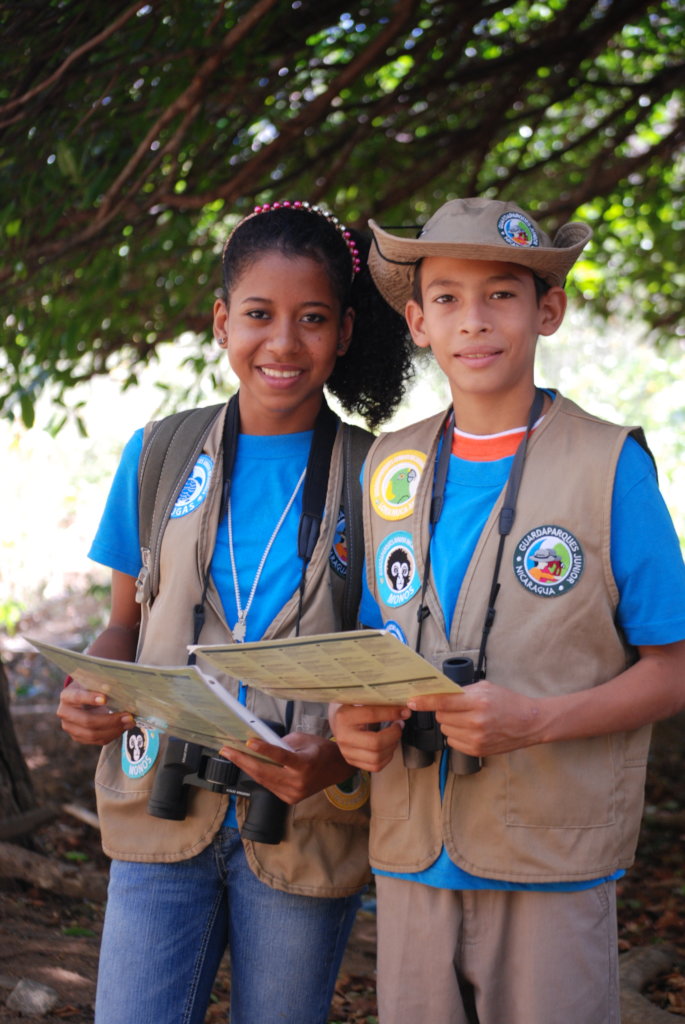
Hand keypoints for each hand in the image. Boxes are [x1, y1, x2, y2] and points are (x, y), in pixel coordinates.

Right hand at [57, 681, 133, 744]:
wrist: (83, 697)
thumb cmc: (91, 687)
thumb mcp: (94, 681)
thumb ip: (102, 683)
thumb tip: (115, 687)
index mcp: (67, 696)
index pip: (77, 697)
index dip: (90, 698)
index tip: (105, 699)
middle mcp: (65, 713)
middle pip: (87, 721)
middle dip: (110, 720)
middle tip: (128, 716)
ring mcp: (70, 727)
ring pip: (93, 734)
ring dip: (114, 729)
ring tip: (130, 722)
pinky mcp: (79, 737)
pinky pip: (98, 740)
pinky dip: (113, 734)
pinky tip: (124, 727)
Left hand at [218, 732, 353, 804]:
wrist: (337, 769)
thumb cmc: (320, 750)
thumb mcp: (303, 739)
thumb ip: (282, 743)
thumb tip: (260, 744)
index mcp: (304, 764)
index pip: (281, 757)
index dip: (264, 749)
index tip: (248, 742)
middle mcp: (298, 782)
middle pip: (265, 772)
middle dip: (243, 760)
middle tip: (226, 750)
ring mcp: (293, 793)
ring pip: (263, 780)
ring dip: (246, 768)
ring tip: (232, 756)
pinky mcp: (290, 799)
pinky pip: (269, 785)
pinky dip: (258, 775)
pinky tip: (247, 765)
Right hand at [328, 703, 409, 771]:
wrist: (339, 724)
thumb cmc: (353, 710)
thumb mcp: (360, 701)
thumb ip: (377, 702)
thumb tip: (402, 707)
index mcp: (344, 717)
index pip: (372, 714)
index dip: (391, 713)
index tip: (404, 712)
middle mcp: (344, 737)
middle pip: (375, 742)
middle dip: (394, 734)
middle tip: (399, 725)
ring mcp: (347, 752)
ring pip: (377, 757)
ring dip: (392, 746)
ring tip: (394, 735)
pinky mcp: (353, 762)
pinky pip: (376, 766)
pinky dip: (387, 756)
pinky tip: (388, 746)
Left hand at [409, 681, 541, 756]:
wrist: (529, 723)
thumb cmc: (508, 702)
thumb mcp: (486, 688)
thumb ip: (462, 691)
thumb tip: (439, 693)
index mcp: (478, 702)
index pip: (443, 702)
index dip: (424, 701)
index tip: (411, 701)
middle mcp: (475, 721)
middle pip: (442, 716)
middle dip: (443, 710)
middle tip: (457, 707)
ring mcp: (476, 738)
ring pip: (445, 729)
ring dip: (450, 723)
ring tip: (467, 718)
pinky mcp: (477, 750)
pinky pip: (452, 742)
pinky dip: (456, 734)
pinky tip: (470, 729)